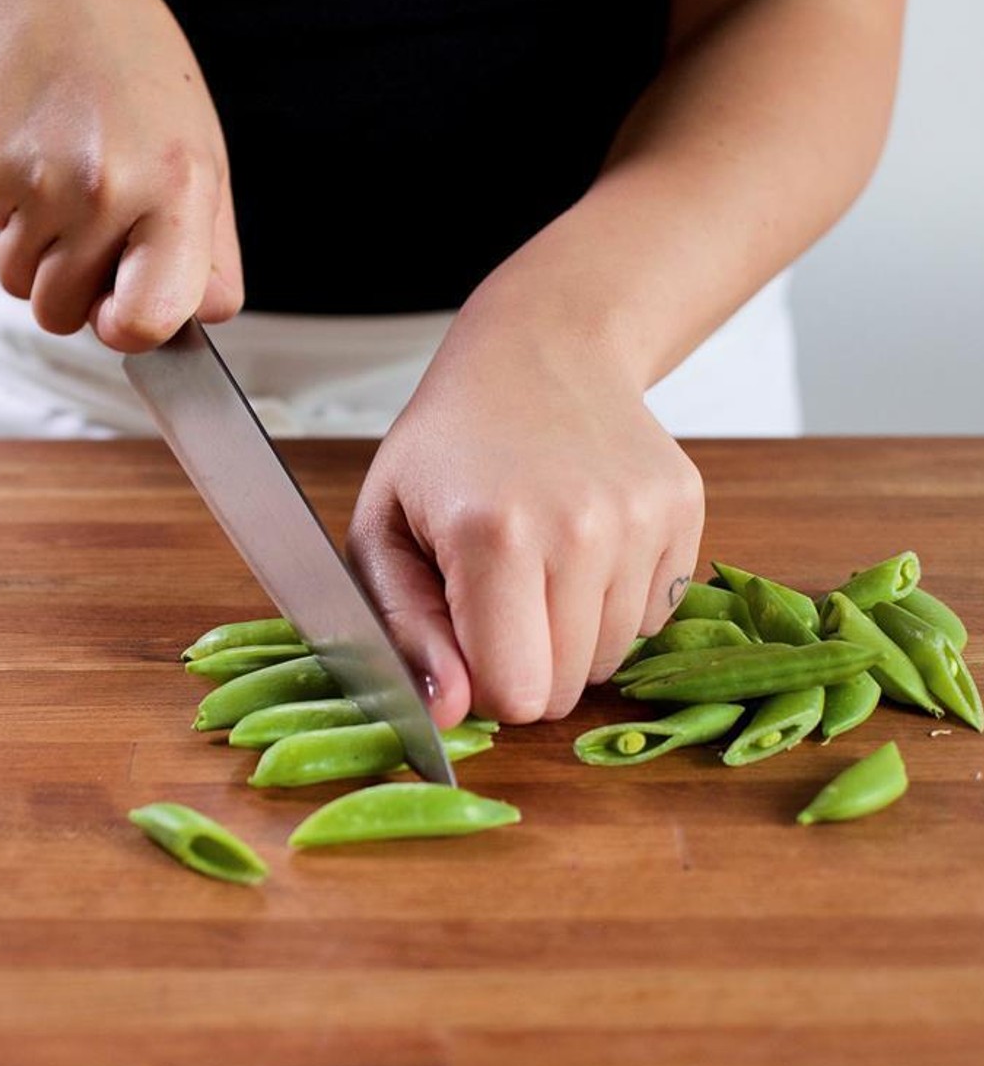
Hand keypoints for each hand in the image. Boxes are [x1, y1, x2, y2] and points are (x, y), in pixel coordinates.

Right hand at [0, 0, 242, 350]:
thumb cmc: (141, 89)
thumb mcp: (203, 162)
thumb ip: (211, 256)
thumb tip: (199, 323)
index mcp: (174, 192)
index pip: (144, 320)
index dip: (127, 331)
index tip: (120, 314)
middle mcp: (102, 187)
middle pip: (61, 315)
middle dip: (70, 290)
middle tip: (91, 228)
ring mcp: (33, 175)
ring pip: (18, 282)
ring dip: (36, 252)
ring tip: (64, 183)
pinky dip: (7, 208)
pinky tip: (33, 154)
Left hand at [347, 286, 704, 727]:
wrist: (539, 352)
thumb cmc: (444, 450)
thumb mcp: (381, 533)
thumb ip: (405, 631)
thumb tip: (450, 713)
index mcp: (493, 536)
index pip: (515, 694)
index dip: (481, 683)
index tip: (463, 634)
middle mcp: (582, 528)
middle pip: (565, 689)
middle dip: (524, 663)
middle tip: (495, 596)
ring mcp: (643, 518)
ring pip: (611, 659)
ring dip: (569, 634)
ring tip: (538, 563)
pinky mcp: (684, 510)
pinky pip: (652, 617)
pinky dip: (613, 602)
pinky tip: (582, 544)